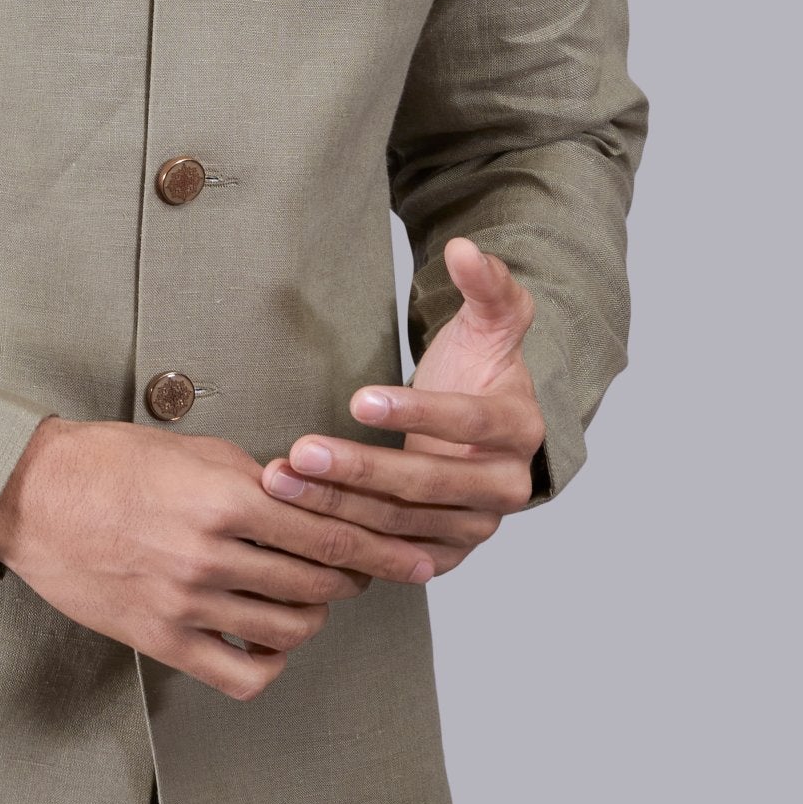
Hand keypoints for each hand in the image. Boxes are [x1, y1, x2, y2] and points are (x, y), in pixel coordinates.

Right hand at [0, 415, 415, 702]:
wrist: (32, 495)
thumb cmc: (111, 461)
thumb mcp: (195, 450)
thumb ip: (259, 477)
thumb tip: (317, 498)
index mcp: (227, 497)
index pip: (330, 532)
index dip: (382, 548)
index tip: (416, 556)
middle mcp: (212, 554)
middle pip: (320, 583)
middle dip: (353, 579)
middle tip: (356, 572)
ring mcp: (187, 602)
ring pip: (291, 629)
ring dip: (314, 617)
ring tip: (308, 599)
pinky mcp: (162, 638)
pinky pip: (242, 674)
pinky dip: (271, 664)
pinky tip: (270, 642)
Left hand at [260, 238, 542, 582]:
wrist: (487, 436)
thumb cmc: (481, 373)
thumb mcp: (492, 323)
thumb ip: (487, 284)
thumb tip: (466, 248)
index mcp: (521, 429)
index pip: (469, 421)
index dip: (415, 411)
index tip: (357, 398)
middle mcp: (507, 487)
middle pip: (428, 482)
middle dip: (360, 468)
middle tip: (300, 451)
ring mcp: (476, 528)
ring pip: (402, 524)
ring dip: (337, 506)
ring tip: (281, 482)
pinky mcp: (444, 555)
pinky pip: (390, 556)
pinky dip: (343, 542)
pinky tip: (296, 523)